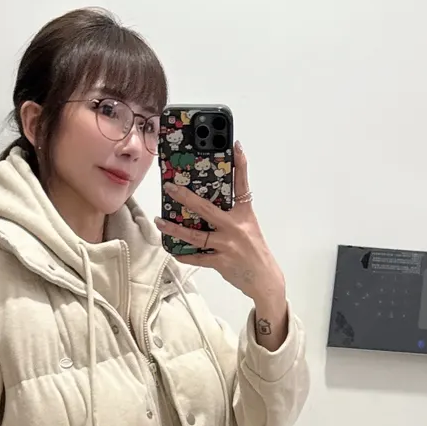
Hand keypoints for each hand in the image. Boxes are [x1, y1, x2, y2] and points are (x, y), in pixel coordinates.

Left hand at [156, 141, 286, 323]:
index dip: (240, 164)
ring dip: (174, 229)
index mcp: (244, 214)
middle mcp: (235, 227)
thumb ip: (232, 214)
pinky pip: (197, 257)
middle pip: (206, 208)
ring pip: (195, 236)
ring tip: (161, 221)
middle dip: (185, 197)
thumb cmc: (255, 251)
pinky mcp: (221, 262)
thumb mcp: (249, 226)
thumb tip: (207, 206)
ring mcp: (227, 245)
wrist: (265, 279)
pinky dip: (184, 255)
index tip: (235, 145)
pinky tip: (173, 250)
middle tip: (170, 187)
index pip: (242, 184)